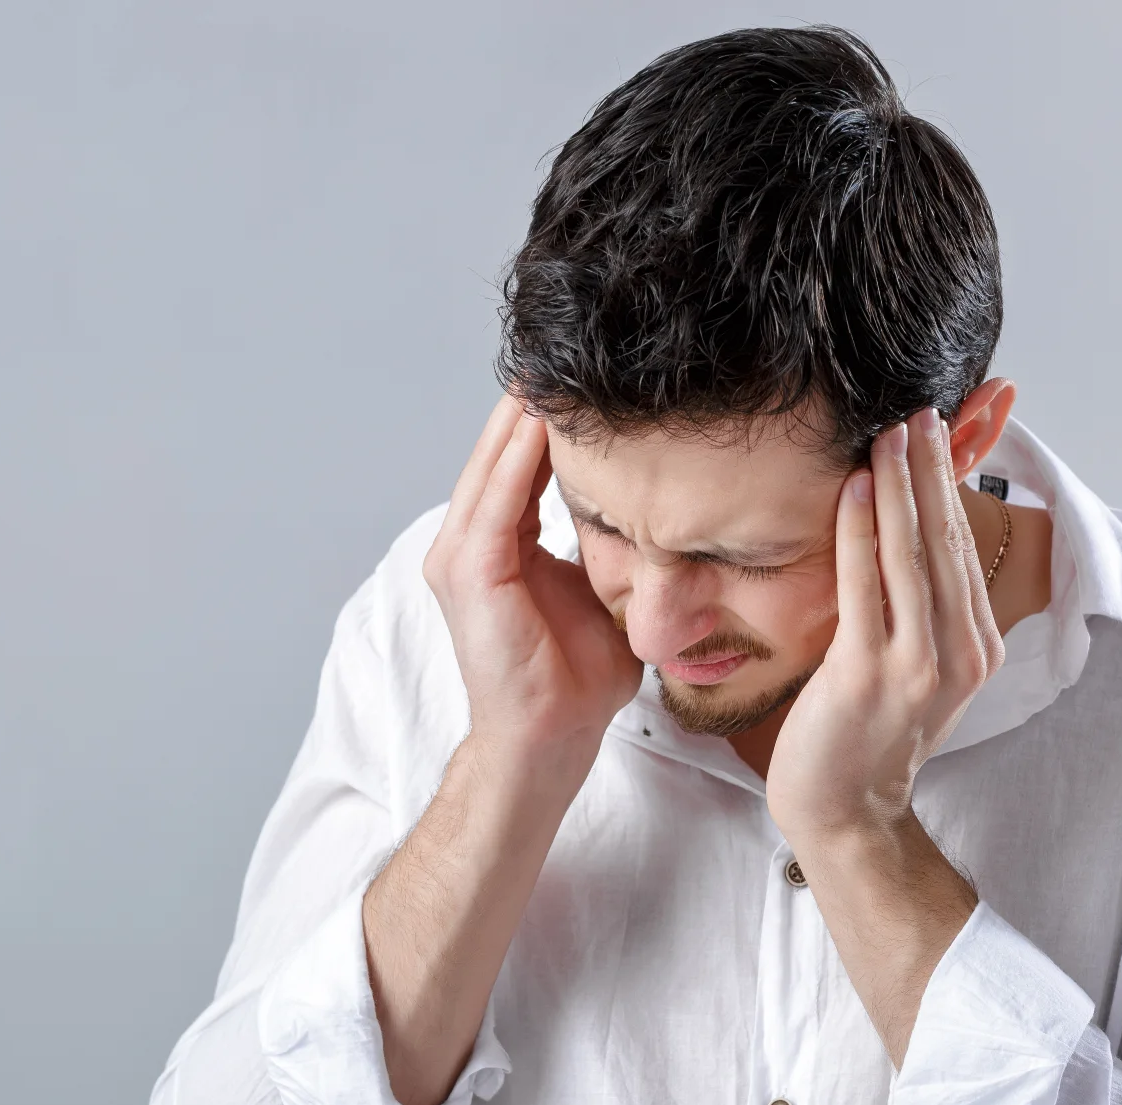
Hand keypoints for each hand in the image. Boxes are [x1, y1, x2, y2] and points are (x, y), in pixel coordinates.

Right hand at [423, 394, 642, 775]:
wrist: (548, 740)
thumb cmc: (575, 683)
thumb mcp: (599, 596)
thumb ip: (609, 551)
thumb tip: (661, 518)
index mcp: (496, 546)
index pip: (521, 466)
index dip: (553, 421)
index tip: (592, 377)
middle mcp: (467, 542)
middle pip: (502, 453)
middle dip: (534, 402)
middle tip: (569, 346)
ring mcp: (460, 555)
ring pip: (496, 464)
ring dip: (526, 414)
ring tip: (557, 364)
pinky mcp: (470, 571)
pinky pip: (499, 499)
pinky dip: (520, 456)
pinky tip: (547, 418)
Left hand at [765, 407, 1006, 850]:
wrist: (844, 810)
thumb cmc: (867, 732)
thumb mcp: (913, 662)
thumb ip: (922, 603)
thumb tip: (913, 530)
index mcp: (977, 645)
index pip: (964, 546)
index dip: (951, 483)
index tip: (937, 429)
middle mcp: (959, 652)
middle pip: (947, 539)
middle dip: (931, 468)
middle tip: (916, 409)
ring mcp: (918, 664)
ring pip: (912, 554)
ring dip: (899, 485)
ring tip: (889, 432)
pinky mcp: (867, 674)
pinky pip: (866, 587)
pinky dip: (860, 531)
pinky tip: (852, 488)